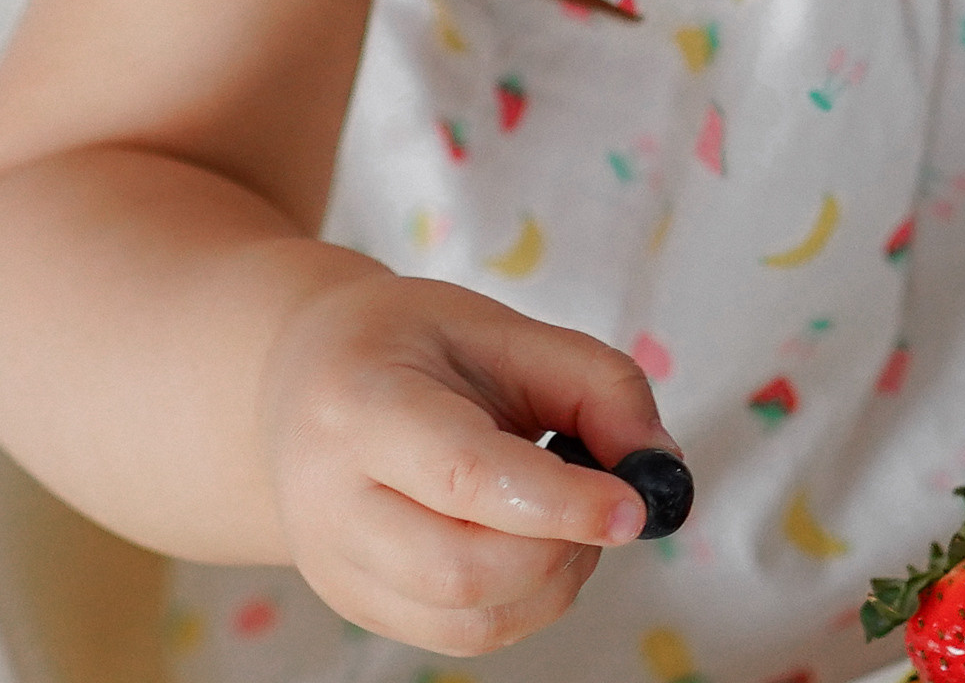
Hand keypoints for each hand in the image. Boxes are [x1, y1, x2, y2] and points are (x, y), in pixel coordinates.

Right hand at [258, 274, 676, 654]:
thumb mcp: (507, 329)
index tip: (634, 507)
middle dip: (562, 547)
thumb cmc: (415, 349)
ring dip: (552, 582)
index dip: (561, 501)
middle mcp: (328, 499)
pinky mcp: (355, 605)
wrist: (303, 382)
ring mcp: (334, 565)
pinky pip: (462, 636)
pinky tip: (532, 543)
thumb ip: (599, 385)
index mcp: (358, 405)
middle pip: (463, 570)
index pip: (465, 476)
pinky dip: (525, 602)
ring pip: (467, 621)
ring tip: (566, 516)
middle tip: (601, 499)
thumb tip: (660, 470)